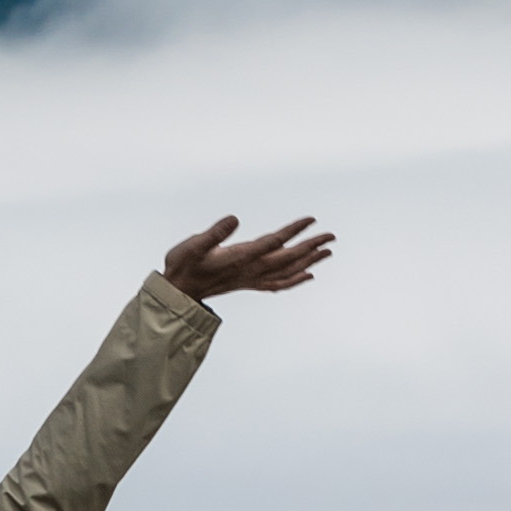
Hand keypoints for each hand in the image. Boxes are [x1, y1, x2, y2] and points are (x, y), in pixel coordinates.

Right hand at [161, 213, 332, 302]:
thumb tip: (235, 219)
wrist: (179, 291)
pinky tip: (307, 275)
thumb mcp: (194, 245)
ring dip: (309, 261)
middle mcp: (250, 270)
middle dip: (311, 246)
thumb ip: (214, 233)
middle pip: (288, 258)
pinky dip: (296, 279)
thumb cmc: (184, 265)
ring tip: (327, 252)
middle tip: (331, 236)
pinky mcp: (249, 283)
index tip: (311, 219)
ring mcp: (251, 279)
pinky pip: (278, 283)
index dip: (293, 230)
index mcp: (241, 258)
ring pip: (287, 271)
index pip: (274, 242)